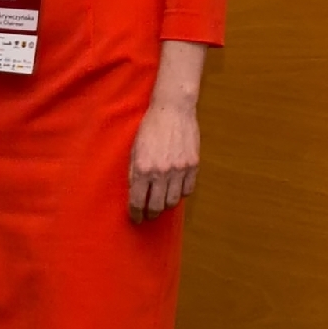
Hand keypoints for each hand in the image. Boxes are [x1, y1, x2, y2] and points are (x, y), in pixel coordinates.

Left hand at [127, 101, 198, 221]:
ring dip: (165, 205)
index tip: (136, 218)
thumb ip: (134, 172)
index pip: (137, 201)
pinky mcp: (193, 166)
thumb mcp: (134, 149)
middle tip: (147, 215)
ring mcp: (179, 170)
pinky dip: (180, 193)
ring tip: (160, 202)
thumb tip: (134, 193)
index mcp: (143, 168)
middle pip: (156, 206)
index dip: (135, 213)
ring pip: (173, 201)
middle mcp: (161, 172)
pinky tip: (175, 190)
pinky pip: (187, 190)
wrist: (172, 110)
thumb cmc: (150, 128)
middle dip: (150, 213)